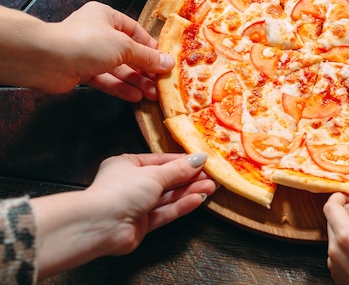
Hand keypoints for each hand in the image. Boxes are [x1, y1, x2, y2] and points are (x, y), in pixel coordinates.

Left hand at [49, 1, 173, 101]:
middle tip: (162, 83)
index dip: (151, 47)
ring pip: (119, 69)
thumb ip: (147, 57)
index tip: (165, 61)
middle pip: (128, 53)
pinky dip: (121, 88)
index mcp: (107, 17)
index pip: (136, 32)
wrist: (46, 59)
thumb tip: (169, 62)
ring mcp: (90, 54)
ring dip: (136, 81)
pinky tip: (136, 96)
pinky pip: (106, 80)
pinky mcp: (82, 72)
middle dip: (146, 69)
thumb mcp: (124, 46)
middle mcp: (99, 34)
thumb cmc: (86, 42)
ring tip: (153, 94)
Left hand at [86, 153, 216, 253]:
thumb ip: (178, 169)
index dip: (182, 162)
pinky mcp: (142, 224)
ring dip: (189, 192)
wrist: (101, 225)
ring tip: (210, 187)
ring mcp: (137, 205)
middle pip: (167, 180)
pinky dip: (181, 206)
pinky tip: (196, 200)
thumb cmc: (119, 191)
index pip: (161, 161)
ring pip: (168, 197)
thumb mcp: (154, 174)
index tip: (202, 161)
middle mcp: (131, 184)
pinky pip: (165, 212)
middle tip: (211, 176)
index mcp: (127, 165)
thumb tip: (198, 159)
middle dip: (190, 178)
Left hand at [324, 192, 348, 284]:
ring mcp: (332, 261)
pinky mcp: (335, 271)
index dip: (341, 196)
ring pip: (334, 232)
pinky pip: (336, 248)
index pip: (330, 206)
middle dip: (346, 209)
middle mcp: (334, 248)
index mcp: (346, 236)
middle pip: (331, 218)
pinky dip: (345, 240)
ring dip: (346, 224)